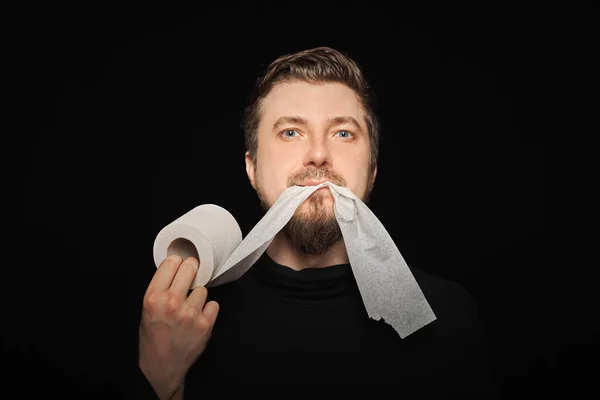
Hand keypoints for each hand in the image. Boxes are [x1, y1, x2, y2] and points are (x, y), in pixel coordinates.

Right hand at [138, 255, 218, 399]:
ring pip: (203, 289)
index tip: (180, 263)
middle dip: (192, 270)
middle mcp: (171, 303)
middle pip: (191, 268)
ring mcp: (190, 313)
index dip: (177, 262)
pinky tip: (198, 318)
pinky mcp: (205, 324)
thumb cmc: (153, 336)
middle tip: (191, 275)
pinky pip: (214, 304)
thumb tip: (177, 265)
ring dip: (198, 296)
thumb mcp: (147, 309)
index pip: (171, 263)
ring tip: (189, 308)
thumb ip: (161, 288)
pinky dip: (208, 310)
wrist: (162, 366)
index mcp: (153, 297)